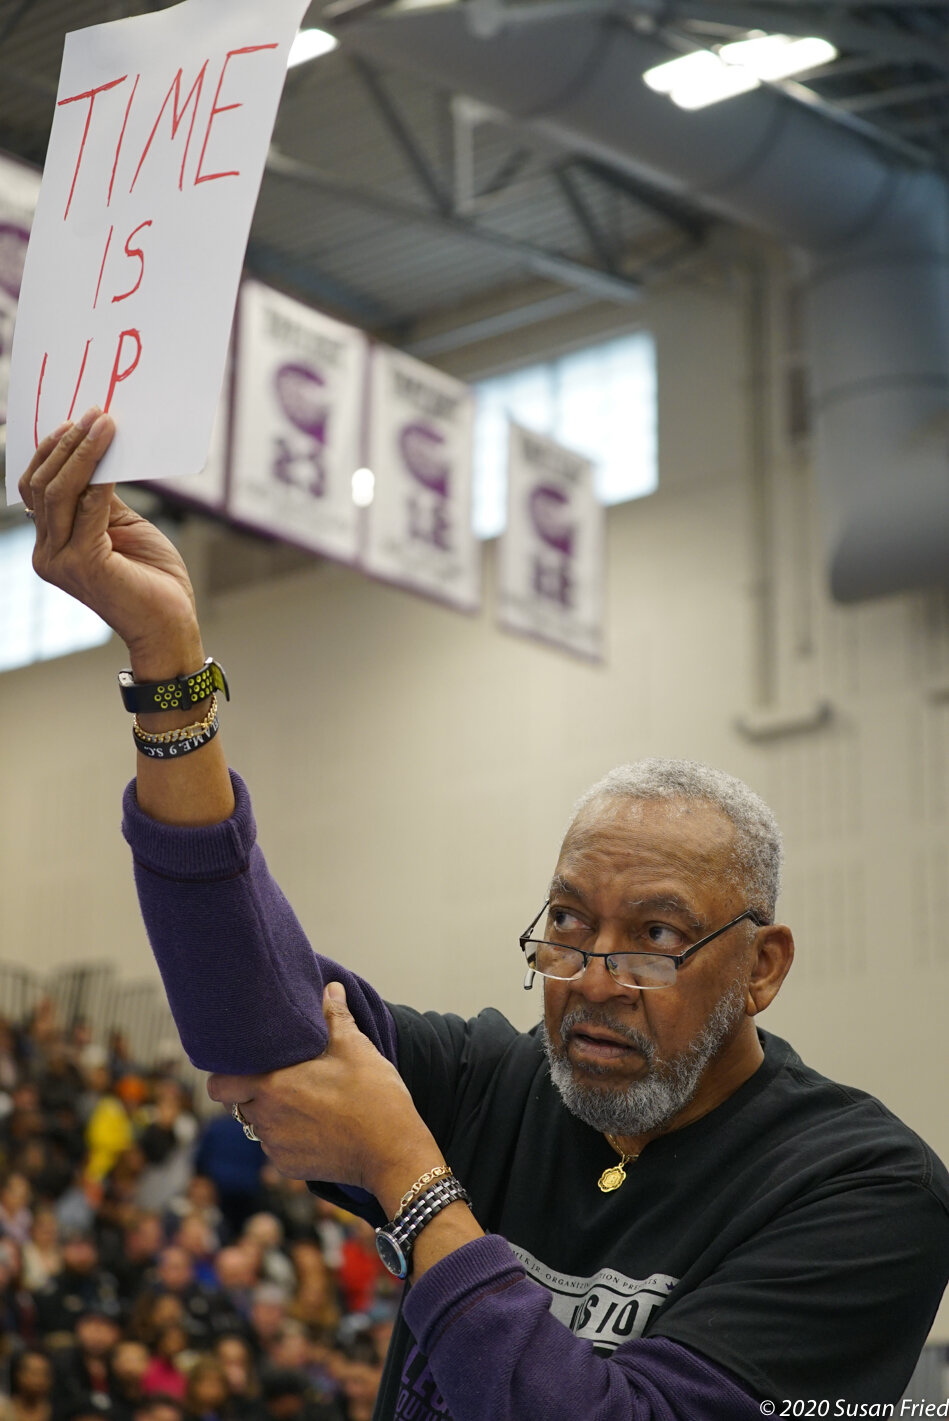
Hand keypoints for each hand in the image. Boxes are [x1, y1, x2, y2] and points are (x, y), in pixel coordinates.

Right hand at [19, 409, 201, 668]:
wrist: (171, 626)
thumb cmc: (152, 580)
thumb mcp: (122, 528)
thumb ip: (101, 499)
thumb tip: (96, 454)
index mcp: (51, 545)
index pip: (36, 489)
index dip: (52, 452)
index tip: (75, 421)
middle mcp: (47, 555)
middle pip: (42, 486)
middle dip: (67, 445)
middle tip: (95, 414)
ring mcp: (61, 562)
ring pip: (59, 492)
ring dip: (83, 453)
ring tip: (105, 424)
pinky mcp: (85, 565)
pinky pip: (87, 510)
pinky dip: (100, 480)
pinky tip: (113, 458)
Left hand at [207, 985, 440, 1209]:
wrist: (393, 1151)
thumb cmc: (373, 1096)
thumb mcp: (355, 1048)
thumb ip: (335, 1016)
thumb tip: (330, 988)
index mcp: (272, 1085)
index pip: (219, 1084)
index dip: (227, 1073)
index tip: (247, 1065)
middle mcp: (265, 1119)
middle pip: (239, 1104)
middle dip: (252, 1092)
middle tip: (281, 1080)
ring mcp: (276, 1147)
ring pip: (259, 1126)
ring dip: (272, 1114)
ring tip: (305, 1102)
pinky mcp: (289, 1168)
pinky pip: (276, 1148)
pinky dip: (289, 1137)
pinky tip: (316, 1126)